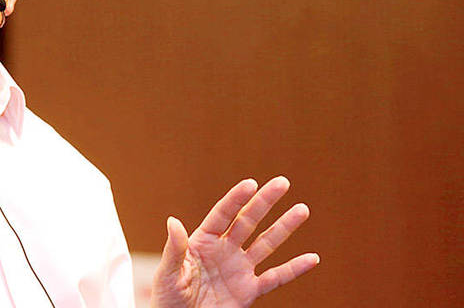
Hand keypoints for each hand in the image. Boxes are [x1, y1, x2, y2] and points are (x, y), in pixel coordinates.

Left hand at [151, 176, 318, 307]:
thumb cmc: (167, 296)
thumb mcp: (168, 272)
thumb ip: (175, 249)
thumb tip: (172, 221)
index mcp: (203, 241)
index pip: (223, 214)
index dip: (236, 199)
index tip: (251, 183)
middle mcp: (224, 250)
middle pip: (248, 221)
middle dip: (265, 202)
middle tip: (282, 182)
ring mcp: (239, 269)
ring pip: (266, 244)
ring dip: (284, 228)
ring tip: (302, 209)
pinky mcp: (249, 291)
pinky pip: (275, 278)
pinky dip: (294, 269)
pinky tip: (312, 258)